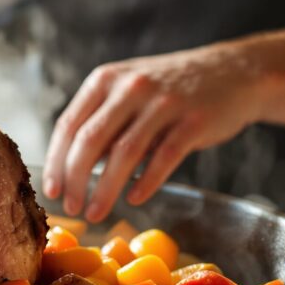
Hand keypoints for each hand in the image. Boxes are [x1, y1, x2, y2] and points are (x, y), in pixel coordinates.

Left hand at [42, 43, 264, 222]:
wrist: (233, 72)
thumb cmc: (169, 91)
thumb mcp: (127, 93)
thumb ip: (102, 124)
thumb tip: (72, 169)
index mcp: (105, 79)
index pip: (69, 125)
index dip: (55, 161)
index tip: (51, 190)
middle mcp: (130, 87)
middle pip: (90, 140)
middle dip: (75, 179)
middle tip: (70, 207)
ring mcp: (163, 102)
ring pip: (124, 153)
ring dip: (105, 188)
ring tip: (96, 212)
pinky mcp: (194, 120)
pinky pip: (164, 158)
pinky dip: (145, 182)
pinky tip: (134, 199)